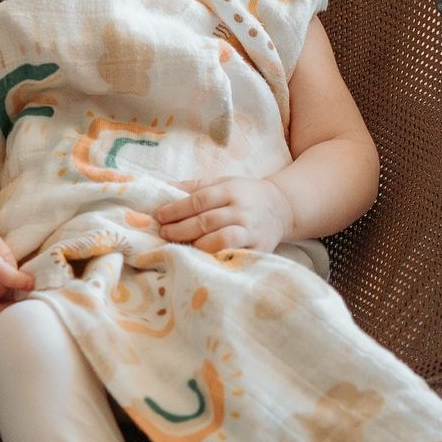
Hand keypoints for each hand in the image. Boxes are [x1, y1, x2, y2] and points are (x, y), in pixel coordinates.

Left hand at [157, 175, 292, 254]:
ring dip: (196, 244)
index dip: (176, 209)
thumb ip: (196, 187)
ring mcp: (251, 231)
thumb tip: (165, 187)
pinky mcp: (259, 249)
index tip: (159, 216)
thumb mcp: (224, 183)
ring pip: (220, 239)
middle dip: (180, 228)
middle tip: (163, 233)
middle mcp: (242, 210)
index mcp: (232, 190)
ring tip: (179, 246)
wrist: (283, 208)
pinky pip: (234, 255)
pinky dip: (216, 257)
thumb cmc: (246, 195)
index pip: (199, 200)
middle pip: (206, 221)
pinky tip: (200, 258)